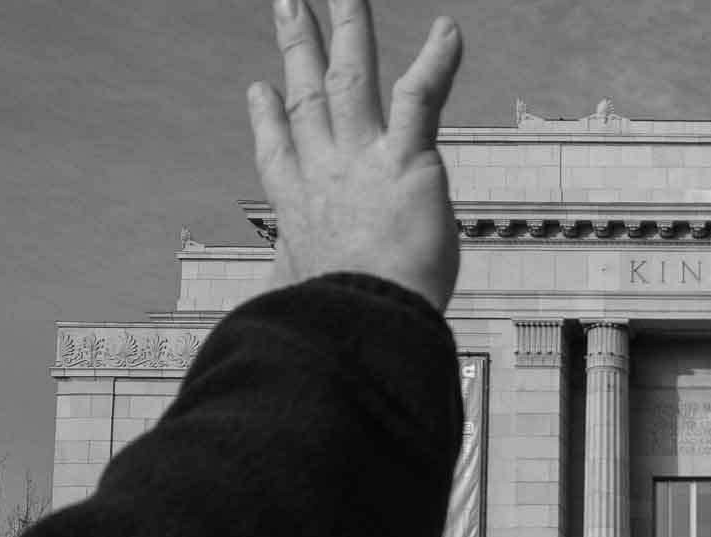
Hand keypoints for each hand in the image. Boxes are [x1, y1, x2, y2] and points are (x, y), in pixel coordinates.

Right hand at [249, 0, 463, 310]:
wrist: (365, 321)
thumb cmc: (340, 326)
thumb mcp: (301, 309)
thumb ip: (290, 303)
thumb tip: (270, 329)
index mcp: (300, 208)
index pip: (279, 153)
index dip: (268, 117)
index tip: (262, 89)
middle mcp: (324, 172)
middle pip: (306, 95)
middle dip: (297, 46)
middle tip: (289, 4)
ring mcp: (362, 158)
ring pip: (351, 78)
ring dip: (348, 29)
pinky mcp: (406, 159)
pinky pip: (421, 96)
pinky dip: (436, 60)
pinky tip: (448, 29)